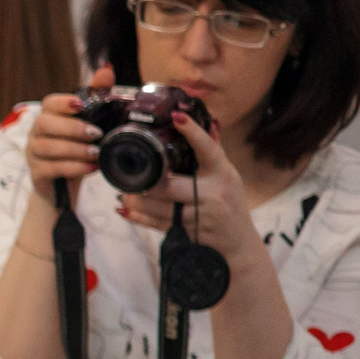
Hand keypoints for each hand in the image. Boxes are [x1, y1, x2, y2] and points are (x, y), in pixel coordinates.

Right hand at [24, 66, 116, 189]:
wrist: (65, 187)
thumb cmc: (78, 151)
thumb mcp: (91, 124)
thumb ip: (97, 96)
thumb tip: (106, 69)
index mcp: (50, 117)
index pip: (49, 103)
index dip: (63, 102)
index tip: (81, 105)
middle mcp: (37, 133)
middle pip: (44, 123)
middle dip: (72, 128)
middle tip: (96, 134)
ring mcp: (33, 153)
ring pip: (48, 146)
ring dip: (75, 149)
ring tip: (96, 153)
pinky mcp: (37, 173)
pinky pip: (52, 168)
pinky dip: (74, 167)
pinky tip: (91, 167)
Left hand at [115, 110, 256, 261]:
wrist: (237, 242)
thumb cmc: (230, 201)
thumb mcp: (227, 175)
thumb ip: (214, 150)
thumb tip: (208, 121)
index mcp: (222, 174)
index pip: (207, 149)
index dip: (192, 133)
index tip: (177, 116)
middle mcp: (211, 194)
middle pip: (169, 185)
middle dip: (145, 180)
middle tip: (126, 173)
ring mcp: (198, 216)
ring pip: (158, 207)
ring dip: (135, 199)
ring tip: (122, 191)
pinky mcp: (187, 233)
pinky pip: (156, 224)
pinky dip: (137, 216)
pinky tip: (124, 209)